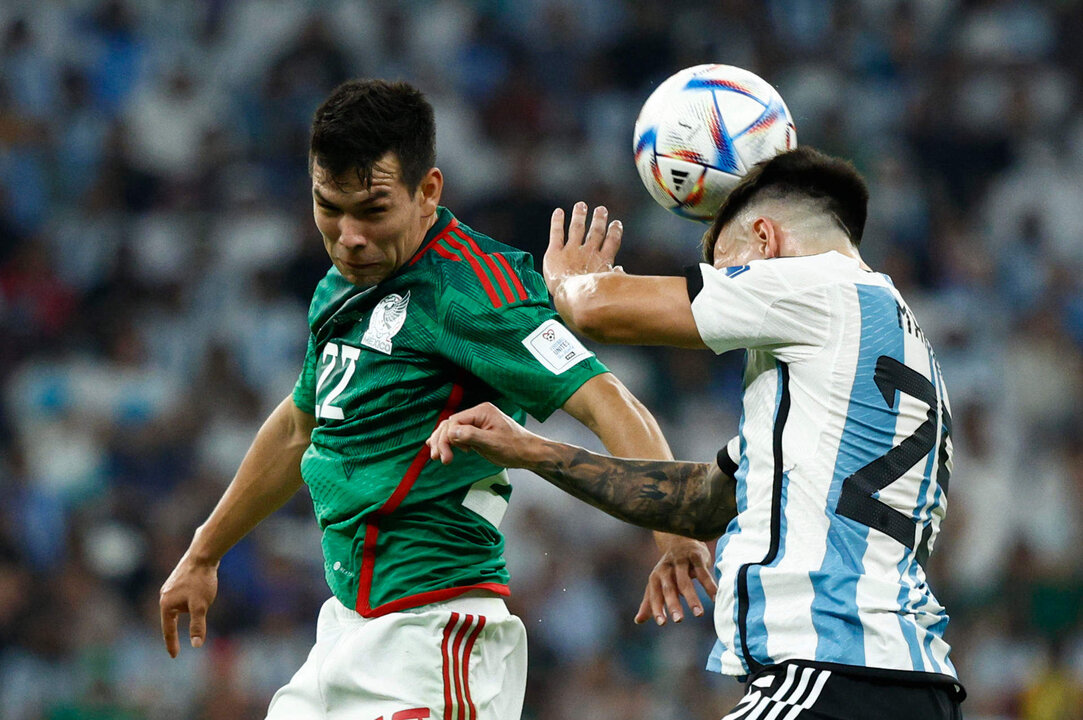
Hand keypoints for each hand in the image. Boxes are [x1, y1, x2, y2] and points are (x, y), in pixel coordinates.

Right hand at [159, 554, 218, 656]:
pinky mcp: (179, 580)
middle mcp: (164, 596)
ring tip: (203, 596)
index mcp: (166, 605)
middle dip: (181, 624)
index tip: (174, 656)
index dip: (172, 644)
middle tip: (183, 638)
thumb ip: (197, 626)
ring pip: (181, 606)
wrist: (203, 554)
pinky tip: (200, 591)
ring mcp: (171, 587)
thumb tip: (196, 645)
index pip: (168, 630)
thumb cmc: (200, 580)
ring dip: (190, 608)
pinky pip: (184, 596)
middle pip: (173, 618)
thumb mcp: (200, 606)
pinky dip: (191, 600)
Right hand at [426, 402, 543, 467]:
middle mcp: (478, 414)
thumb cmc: (514, 447)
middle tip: (437, 457)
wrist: (528, 453)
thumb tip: (450, 432)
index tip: (445, 456)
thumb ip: (471, 435)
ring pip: (452, 429)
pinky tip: (443, 449)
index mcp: (482, 412)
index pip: (454, 421)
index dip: (446, 438)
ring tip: (437, 456)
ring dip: (443, 442)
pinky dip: (450, 442)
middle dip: (441, 440)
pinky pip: (459, 434)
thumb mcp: (492, 443)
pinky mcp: (477, 432)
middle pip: (450, 424)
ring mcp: (477, 422)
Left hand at [543, 202, 623, 295]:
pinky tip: (558, 212)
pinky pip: (557, 233)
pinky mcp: (555, 253)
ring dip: (579, 216)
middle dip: (598, 219)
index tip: (616, 223)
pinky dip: (557, 221)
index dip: (614, 231)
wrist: (573, 298)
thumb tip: (621, 271)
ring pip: (577, 228)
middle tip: (601, 209)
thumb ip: (616, 278)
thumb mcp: (610, 289)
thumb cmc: (593, 300)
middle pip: (596, 232)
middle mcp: (589, 253)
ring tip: (581, 205)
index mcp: (603, 261)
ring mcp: (572, 251)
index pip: (612, 242)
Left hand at [634, 534, 717, 625]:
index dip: (657, 608)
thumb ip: (649, 602)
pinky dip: (709, 586)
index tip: (662, 623)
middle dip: (673, 604)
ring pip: (686, 581)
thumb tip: (638, 621)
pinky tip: (715, 598)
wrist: (681, 539)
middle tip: (679, 620)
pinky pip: (703, 573)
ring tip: (699, 614)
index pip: (654, 595)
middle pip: (669, 588)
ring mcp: (681, 562)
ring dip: (692, 598)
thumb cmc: (669, 569)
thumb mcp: (657, 583)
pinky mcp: (695, 556)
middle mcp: (666, 569)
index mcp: (655, 577)